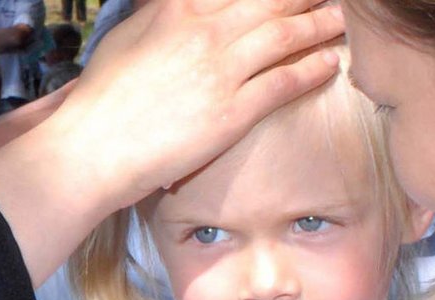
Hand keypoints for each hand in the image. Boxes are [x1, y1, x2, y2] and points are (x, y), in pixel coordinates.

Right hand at [56, 0, 344, 206]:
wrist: (92, 148)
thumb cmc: (102, 97)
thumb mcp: (127, 37)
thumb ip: (161, 14)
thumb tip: (177, 4)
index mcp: (177, 9)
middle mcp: (204, 30)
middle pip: (272, 1)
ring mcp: (221, 69)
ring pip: (286, 36)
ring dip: (321, 24)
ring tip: (341, 19)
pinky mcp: (233, 111)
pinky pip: (285, 81)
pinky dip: (313, 68)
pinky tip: (330, 61)